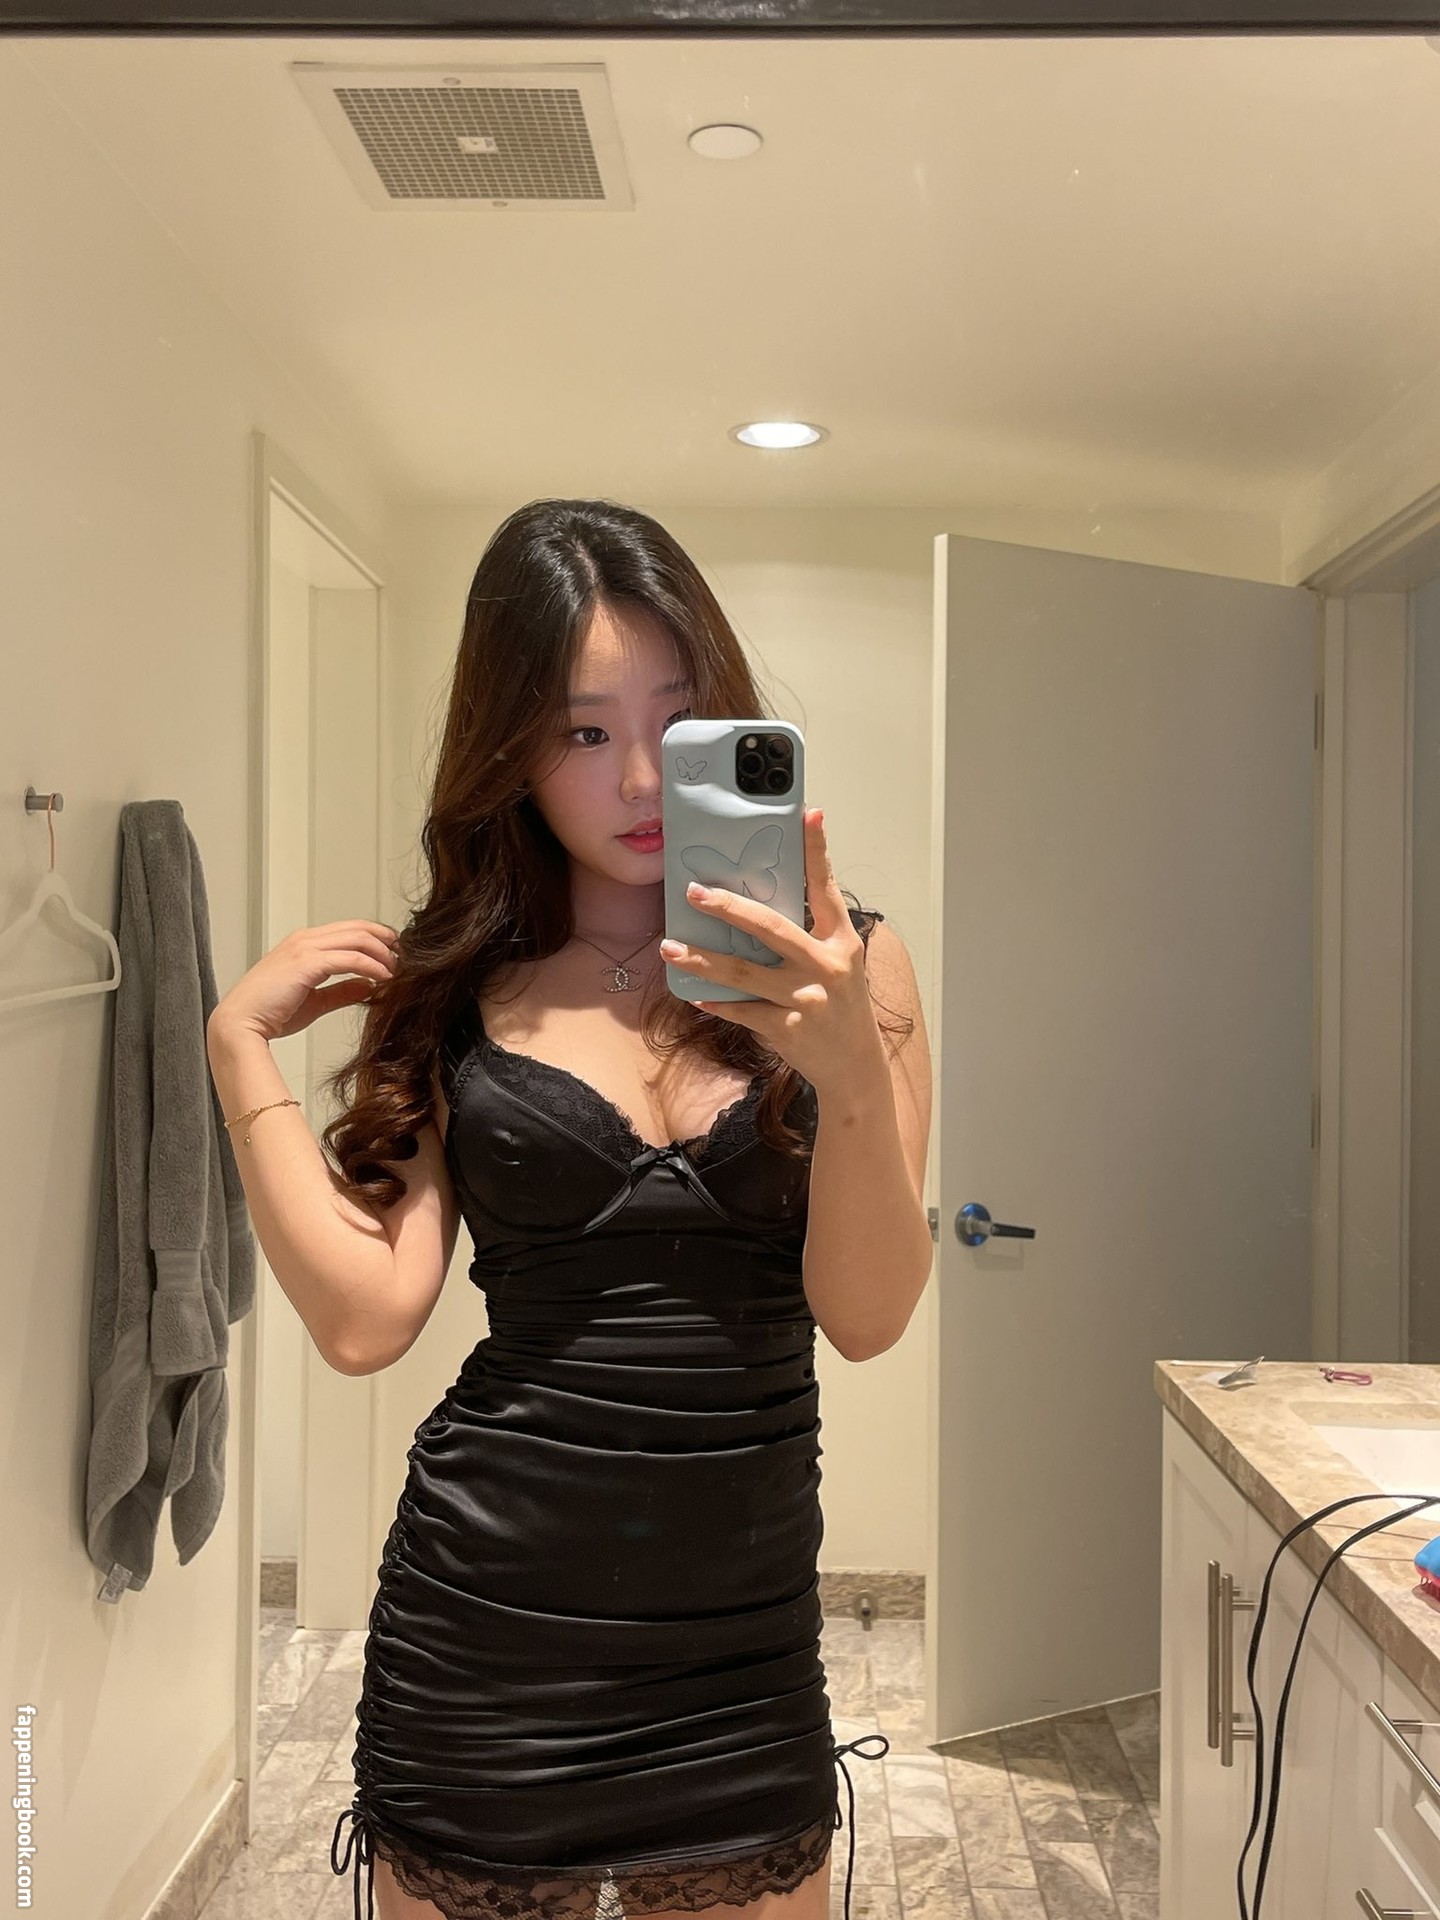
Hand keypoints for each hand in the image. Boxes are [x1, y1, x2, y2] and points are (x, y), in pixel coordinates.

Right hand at [209, 920, 400, 1045]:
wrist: (240, 1025)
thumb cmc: (270, 1013)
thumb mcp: (315, 1000)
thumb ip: (342, 990)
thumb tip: (369, 985)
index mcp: (304, 943)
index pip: (349, 929)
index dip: (377, 938)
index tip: (396, 954)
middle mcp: (305, 940)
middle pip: (358, 929)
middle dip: (386, 942)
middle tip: (405, 959)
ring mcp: (304, 948)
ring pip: (357, 939)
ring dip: (383, 954)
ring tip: (398, 971)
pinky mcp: (306, 964)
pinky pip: (350, 959)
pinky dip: (372, 966)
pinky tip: (384, 979)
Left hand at [658, 808, 883, 1095]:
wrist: (856, 1067)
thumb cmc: (842, 1007)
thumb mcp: (840, 964)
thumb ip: (809, 935)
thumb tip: (757, 906)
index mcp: (842, 942)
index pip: (826, 888)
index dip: (816, 850)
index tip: (807, 814)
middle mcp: (826, 966)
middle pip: (771, 928)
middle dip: (729, 907)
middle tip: (694, 892)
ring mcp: (806, 999)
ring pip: (743, 972)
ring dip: (702, 958)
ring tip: (671, 946)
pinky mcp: (788, 1028)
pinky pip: (741, 1010)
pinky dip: (715, 1001)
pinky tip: (693, 991)